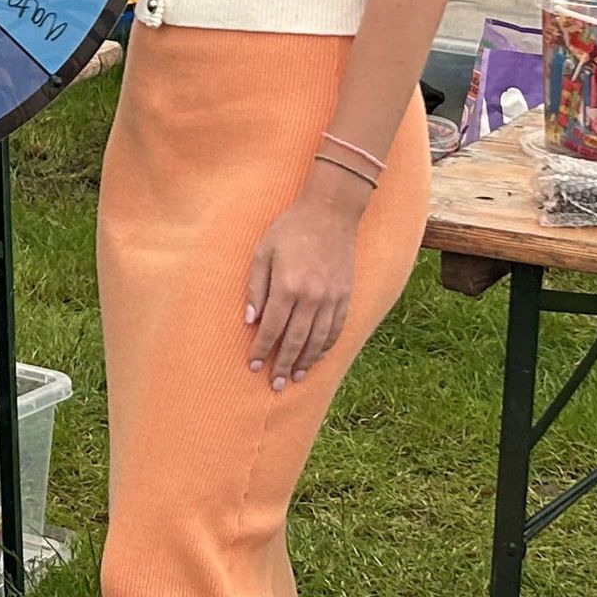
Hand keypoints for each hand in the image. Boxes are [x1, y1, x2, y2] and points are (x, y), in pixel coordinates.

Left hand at [243, 170, 367, 388]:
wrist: (330, 211)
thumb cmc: (289, 229)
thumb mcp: (262, 253)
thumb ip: (255, 288)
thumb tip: (250, 321)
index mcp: (287, 286)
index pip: (271, 329)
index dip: (261, 350)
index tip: (253, 366)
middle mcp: (311, 297)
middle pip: (294, 341)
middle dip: (282, 365)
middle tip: (275, 385)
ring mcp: (331, 298)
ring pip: (318, 340)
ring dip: (305, 361)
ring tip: (295, 377)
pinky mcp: (346, 295)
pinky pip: (336, 329)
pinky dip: (326, 347)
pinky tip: (316, 357)